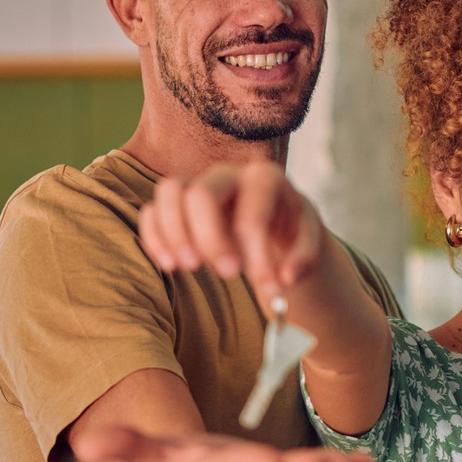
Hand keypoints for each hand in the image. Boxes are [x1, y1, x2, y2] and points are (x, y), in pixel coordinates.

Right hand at [139, 162, 326, 308]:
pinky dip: (154, 237)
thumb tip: (285, 279)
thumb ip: (304, 261)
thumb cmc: (290, 232)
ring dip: (174, 233)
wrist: (274, 223)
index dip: (256, 253)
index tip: (265, 286)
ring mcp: (199, 184)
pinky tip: (169, 265)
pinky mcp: (178, 202)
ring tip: (189, 267)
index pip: (252, 213)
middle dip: (210, 239)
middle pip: (202, 194)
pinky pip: (152, 209)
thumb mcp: (308, 244)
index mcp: (265, 179)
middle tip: (227, 274)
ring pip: (169, 191)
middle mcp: (228, 174)